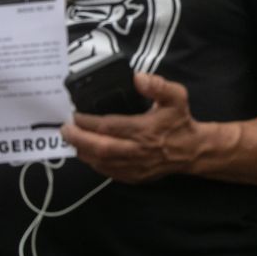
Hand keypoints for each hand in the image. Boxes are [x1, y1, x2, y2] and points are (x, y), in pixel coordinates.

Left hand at [62, 73, 206, 182]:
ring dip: (82, 151)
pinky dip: (93, 163)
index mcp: (145, 129)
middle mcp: (137, 150)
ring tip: (72, 139)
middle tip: (65, 129)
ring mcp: (134, 167)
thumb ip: (158, 85)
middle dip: (78, 138)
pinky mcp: (133, 177)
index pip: (109, 126)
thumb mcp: (177, 96)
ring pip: (100, 163)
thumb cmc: (180, 121)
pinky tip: (87, 153)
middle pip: (99, 148)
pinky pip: (107, 172)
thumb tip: (137, 78)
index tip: (75, 115)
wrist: (191, 150)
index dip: (88, 122)